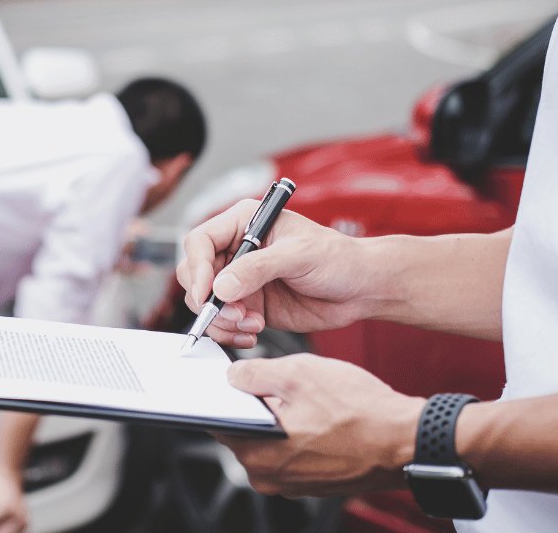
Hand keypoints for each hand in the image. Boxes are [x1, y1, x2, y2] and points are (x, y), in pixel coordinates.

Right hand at [177, 200, 381, 347]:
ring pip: (206, 303)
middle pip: (196, 275)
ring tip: (251, 326)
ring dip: (221, 321)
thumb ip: (259, 268)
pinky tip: (253, 334)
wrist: (360, 289)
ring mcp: (241, 280)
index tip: (209, 294)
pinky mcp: (249, 306)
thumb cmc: (338, 258)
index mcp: (244, 223)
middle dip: (209, 300)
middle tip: (235, 315)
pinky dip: (230, 333)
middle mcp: (237, 251)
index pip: (200, 242)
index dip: (198, 268)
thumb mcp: (300, 255)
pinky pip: (223, 322)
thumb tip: (222, 287)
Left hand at [214, 353, 422, 497]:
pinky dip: (301, 433)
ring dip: (281, 418)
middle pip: (245, 431)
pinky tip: (322, 416)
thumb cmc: (359, 410)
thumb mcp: (299, 372)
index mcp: (256, 452)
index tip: (234, 379)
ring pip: (270, 440)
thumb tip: (234, 377)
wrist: (406, 441)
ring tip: (310, 400)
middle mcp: (269, 476)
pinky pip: (293, 452)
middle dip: (257, 405)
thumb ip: (255, 373)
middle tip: (284, 384)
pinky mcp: (312, 483)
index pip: (218, 421)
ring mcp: (291, 483)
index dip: (224, 395)